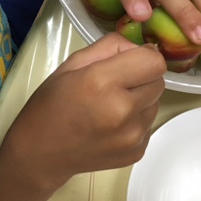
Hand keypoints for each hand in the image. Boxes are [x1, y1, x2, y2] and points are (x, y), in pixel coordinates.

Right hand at [0, 33, 164, 190]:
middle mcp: (122, 110)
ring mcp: (132, 136)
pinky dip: (136, 120)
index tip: (130, 59)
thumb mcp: (72, 64)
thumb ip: (109, 47)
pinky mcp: (137, 152)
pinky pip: (149, 124)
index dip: (143, 55)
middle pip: (158, 80)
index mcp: (102, 82)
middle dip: (142, 76)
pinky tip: (112, 123)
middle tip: (116, 83)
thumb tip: (138, 46)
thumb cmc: (50, 105)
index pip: (154, 60)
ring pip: (156, 102)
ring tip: (112, 105)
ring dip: (140, 99)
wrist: (41, 154)